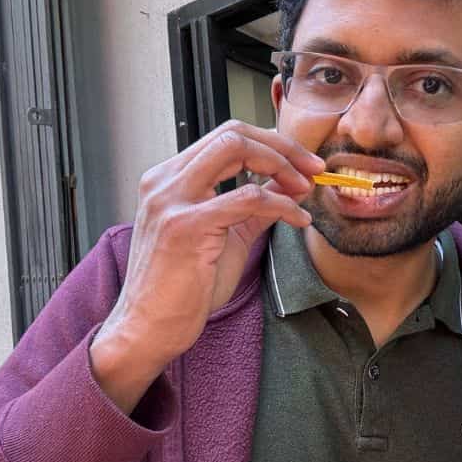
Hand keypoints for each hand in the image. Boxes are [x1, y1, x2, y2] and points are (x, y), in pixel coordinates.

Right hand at [91, 122, 321, 407]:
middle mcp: (165, 181)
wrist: (148, 328)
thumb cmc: (181, 290)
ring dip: (282, 164)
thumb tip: (288, 186)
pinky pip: (248, 197)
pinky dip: (282, 204)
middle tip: (313, 167)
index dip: (271, 144)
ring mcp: (172, 200)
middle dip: (282, 145)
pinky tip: (298, 219)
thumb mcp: (223, 237)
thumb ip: (252, 209)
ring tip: (305, 189)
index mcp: (168, 179)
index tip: (302, 162)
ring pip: (236, 149)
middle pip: (232, 133)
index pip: (225, 137)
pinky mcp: (186, 225)